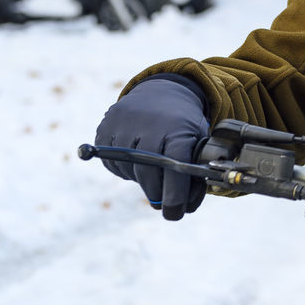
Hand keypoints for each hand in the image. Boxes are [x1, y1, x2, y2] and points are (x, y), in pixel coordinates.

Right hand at [94, 74, 209, 219]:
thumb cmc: (184, 124)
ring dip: (140, 180)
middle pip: (148, 171)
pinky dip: (124, 169)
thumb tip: (187, 207)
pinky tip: (137, 160)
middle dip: (157, 193)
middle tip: (164, 204)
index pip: (175, 164)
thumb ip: (195, 171)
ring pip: (128, 169)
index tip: (174, 213)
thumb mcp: (198, 140)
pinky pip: (111, 162)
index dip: (175, 193)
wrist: (162, 91)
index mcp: (177, 126)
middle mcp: (149, 123)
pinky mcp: (105, 128)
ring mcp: (124, 124)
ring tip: (154, 172)